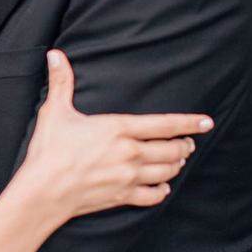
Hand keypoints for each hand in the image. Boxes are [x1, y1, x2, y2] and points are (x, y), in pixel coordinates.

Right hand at [21, 50, 213, 222]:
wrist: (44, 191)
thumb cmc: (49, 150)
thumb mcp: (54, 111)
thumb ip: (61, 82)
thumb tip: (55, 54)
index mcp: (118, 129)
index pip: (164, 124)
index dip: (189, 122)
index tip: (207, 122)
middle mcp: (130, 153)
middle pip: (172, 150)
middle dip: (184, 145)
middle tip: (188, 142)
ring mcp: (129, 177)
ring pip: (167, 171)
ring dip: (176, 165)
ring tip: (178, 159)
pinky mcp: (122, 196)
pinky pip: (154, 196)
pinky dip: (162, 190)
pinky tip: (162, 186)